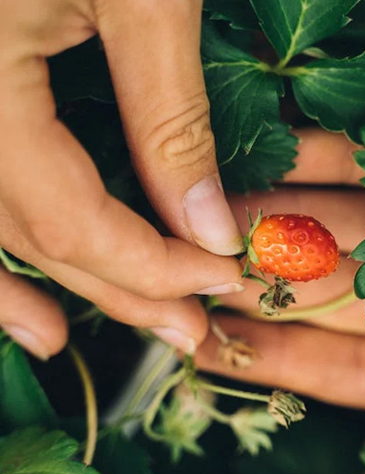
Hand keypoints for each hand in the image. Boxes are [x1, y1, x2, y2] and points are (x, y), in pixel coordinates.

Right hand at [0, 0, 244, 358]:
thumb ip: (169, 120)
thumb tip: (207, 226)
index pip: (60, 212)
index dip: (146, 262)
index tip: (217, 279)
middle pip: (20, 225)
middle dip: (106, 283)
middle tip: (179, 329)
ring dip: (24, 276)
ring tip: (59, 337)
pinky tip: (14, 273)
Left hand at [193, 97, 364, 436]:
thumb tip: (361, 348)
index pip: (358, 363)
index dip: (285, 355)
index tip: (213, 347)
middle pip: (352, 287)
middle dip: (276, 278)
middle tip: (197, 266)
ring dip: (296, 211)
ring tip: (222, 205)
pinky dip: (352, 150)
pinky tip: (291, 147)